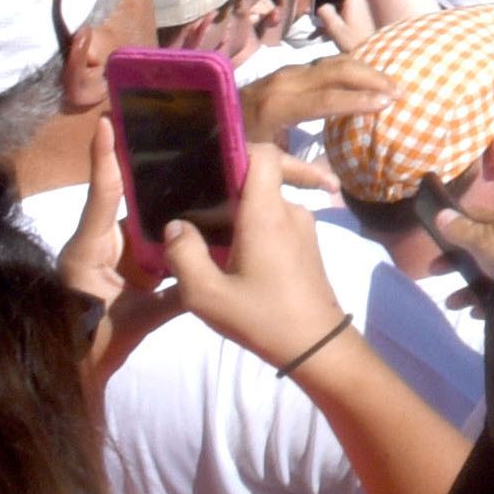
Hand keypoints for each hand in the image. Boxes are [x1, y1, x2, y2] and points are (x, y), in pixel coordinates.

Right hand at [144, 145, 355, 374]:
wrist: (317, 345)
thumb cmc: (262, 318)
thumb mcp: (207, 295)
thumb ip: (184, 255)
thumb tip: (175, 226)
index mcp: (267, 213)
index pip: (264, 154)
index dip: (236, 147)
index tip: (207, 159)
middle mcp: (290, 211)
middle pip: (263, 174)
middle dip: (227, 183)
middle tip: (196, 199)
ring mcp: (303, 226)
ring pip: (265, 200)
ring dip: (236, 210)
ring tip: (203, 231)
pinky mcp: (306, 243)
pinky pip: (274, 219)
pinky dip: (251, 225)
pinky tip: (227, 251)